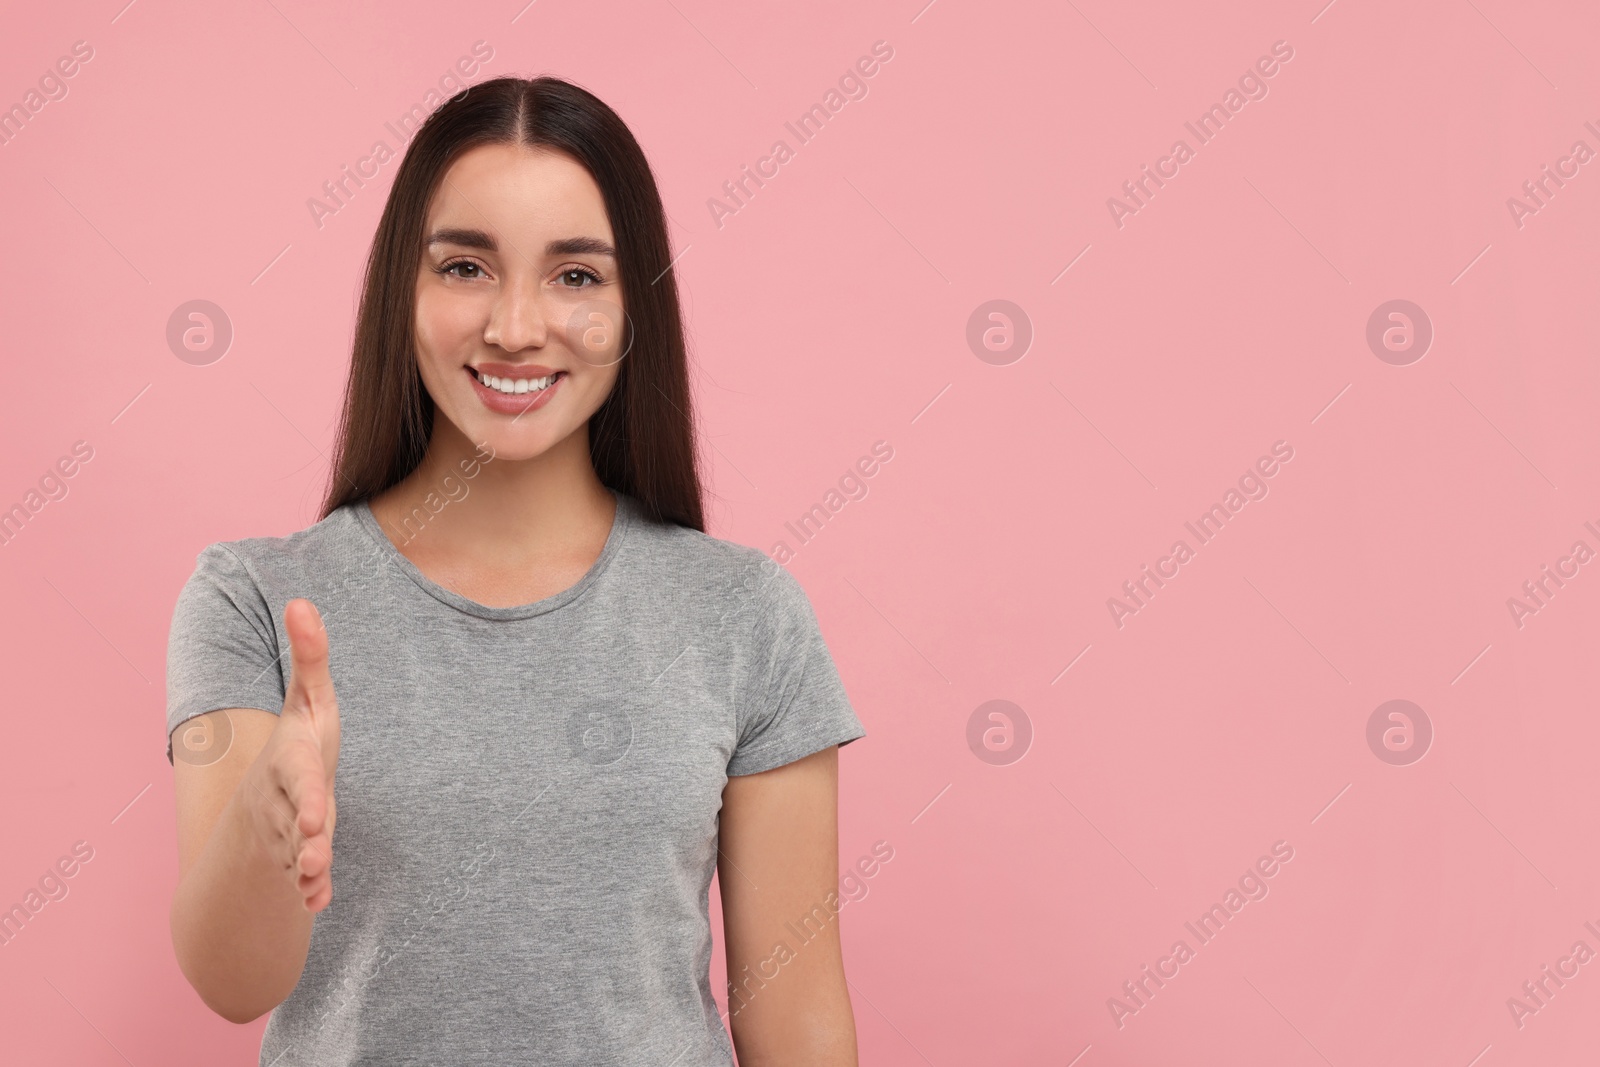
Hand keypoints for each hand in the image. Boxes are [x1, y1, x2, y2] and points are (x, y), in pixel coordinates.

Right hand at [247, 598, 341, 912]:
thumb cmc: (303, 735)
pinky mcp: (300, 856)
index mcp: (291, 761)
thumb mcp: (311, 697)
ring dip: (306, 869)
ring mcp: (289, 831)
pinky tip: (319, 901)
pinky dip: (312, 891)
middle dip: (304, 839)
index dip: (308, 794)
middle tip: (317, 854)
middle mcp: (284, 799)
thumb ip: (311, 655)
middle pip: (293, 822)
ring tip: (316, 882)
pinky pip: (303, 879)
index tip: (322, 812)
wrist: (275, 786)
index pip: (299, 778)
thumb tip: (302, 600)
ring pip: (295, 855)